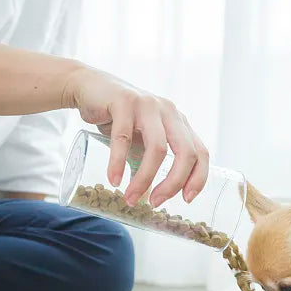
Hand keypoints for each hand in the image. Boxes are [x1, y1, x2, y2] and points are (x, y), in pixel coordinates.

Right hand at [63, 68, 208, 206]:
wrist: (89, 87)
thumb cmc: (119, 118)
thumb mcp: (139, 141)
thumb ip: (147, 165)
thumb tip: (146, 200)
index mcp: (179, 122)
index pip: (201, 153)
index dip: (198, 178)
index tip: (186, 200)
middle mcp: (169, 112)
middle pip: (185, 153)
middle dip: (173, 183)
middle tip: (156, 203)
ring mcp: (148, 105)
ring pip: (157, 148)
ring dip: (145, 179)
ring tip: (130, 198)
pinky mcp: (123, 102)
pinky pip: (123, 138)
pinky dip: (118, 163)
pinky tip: (114, 180)